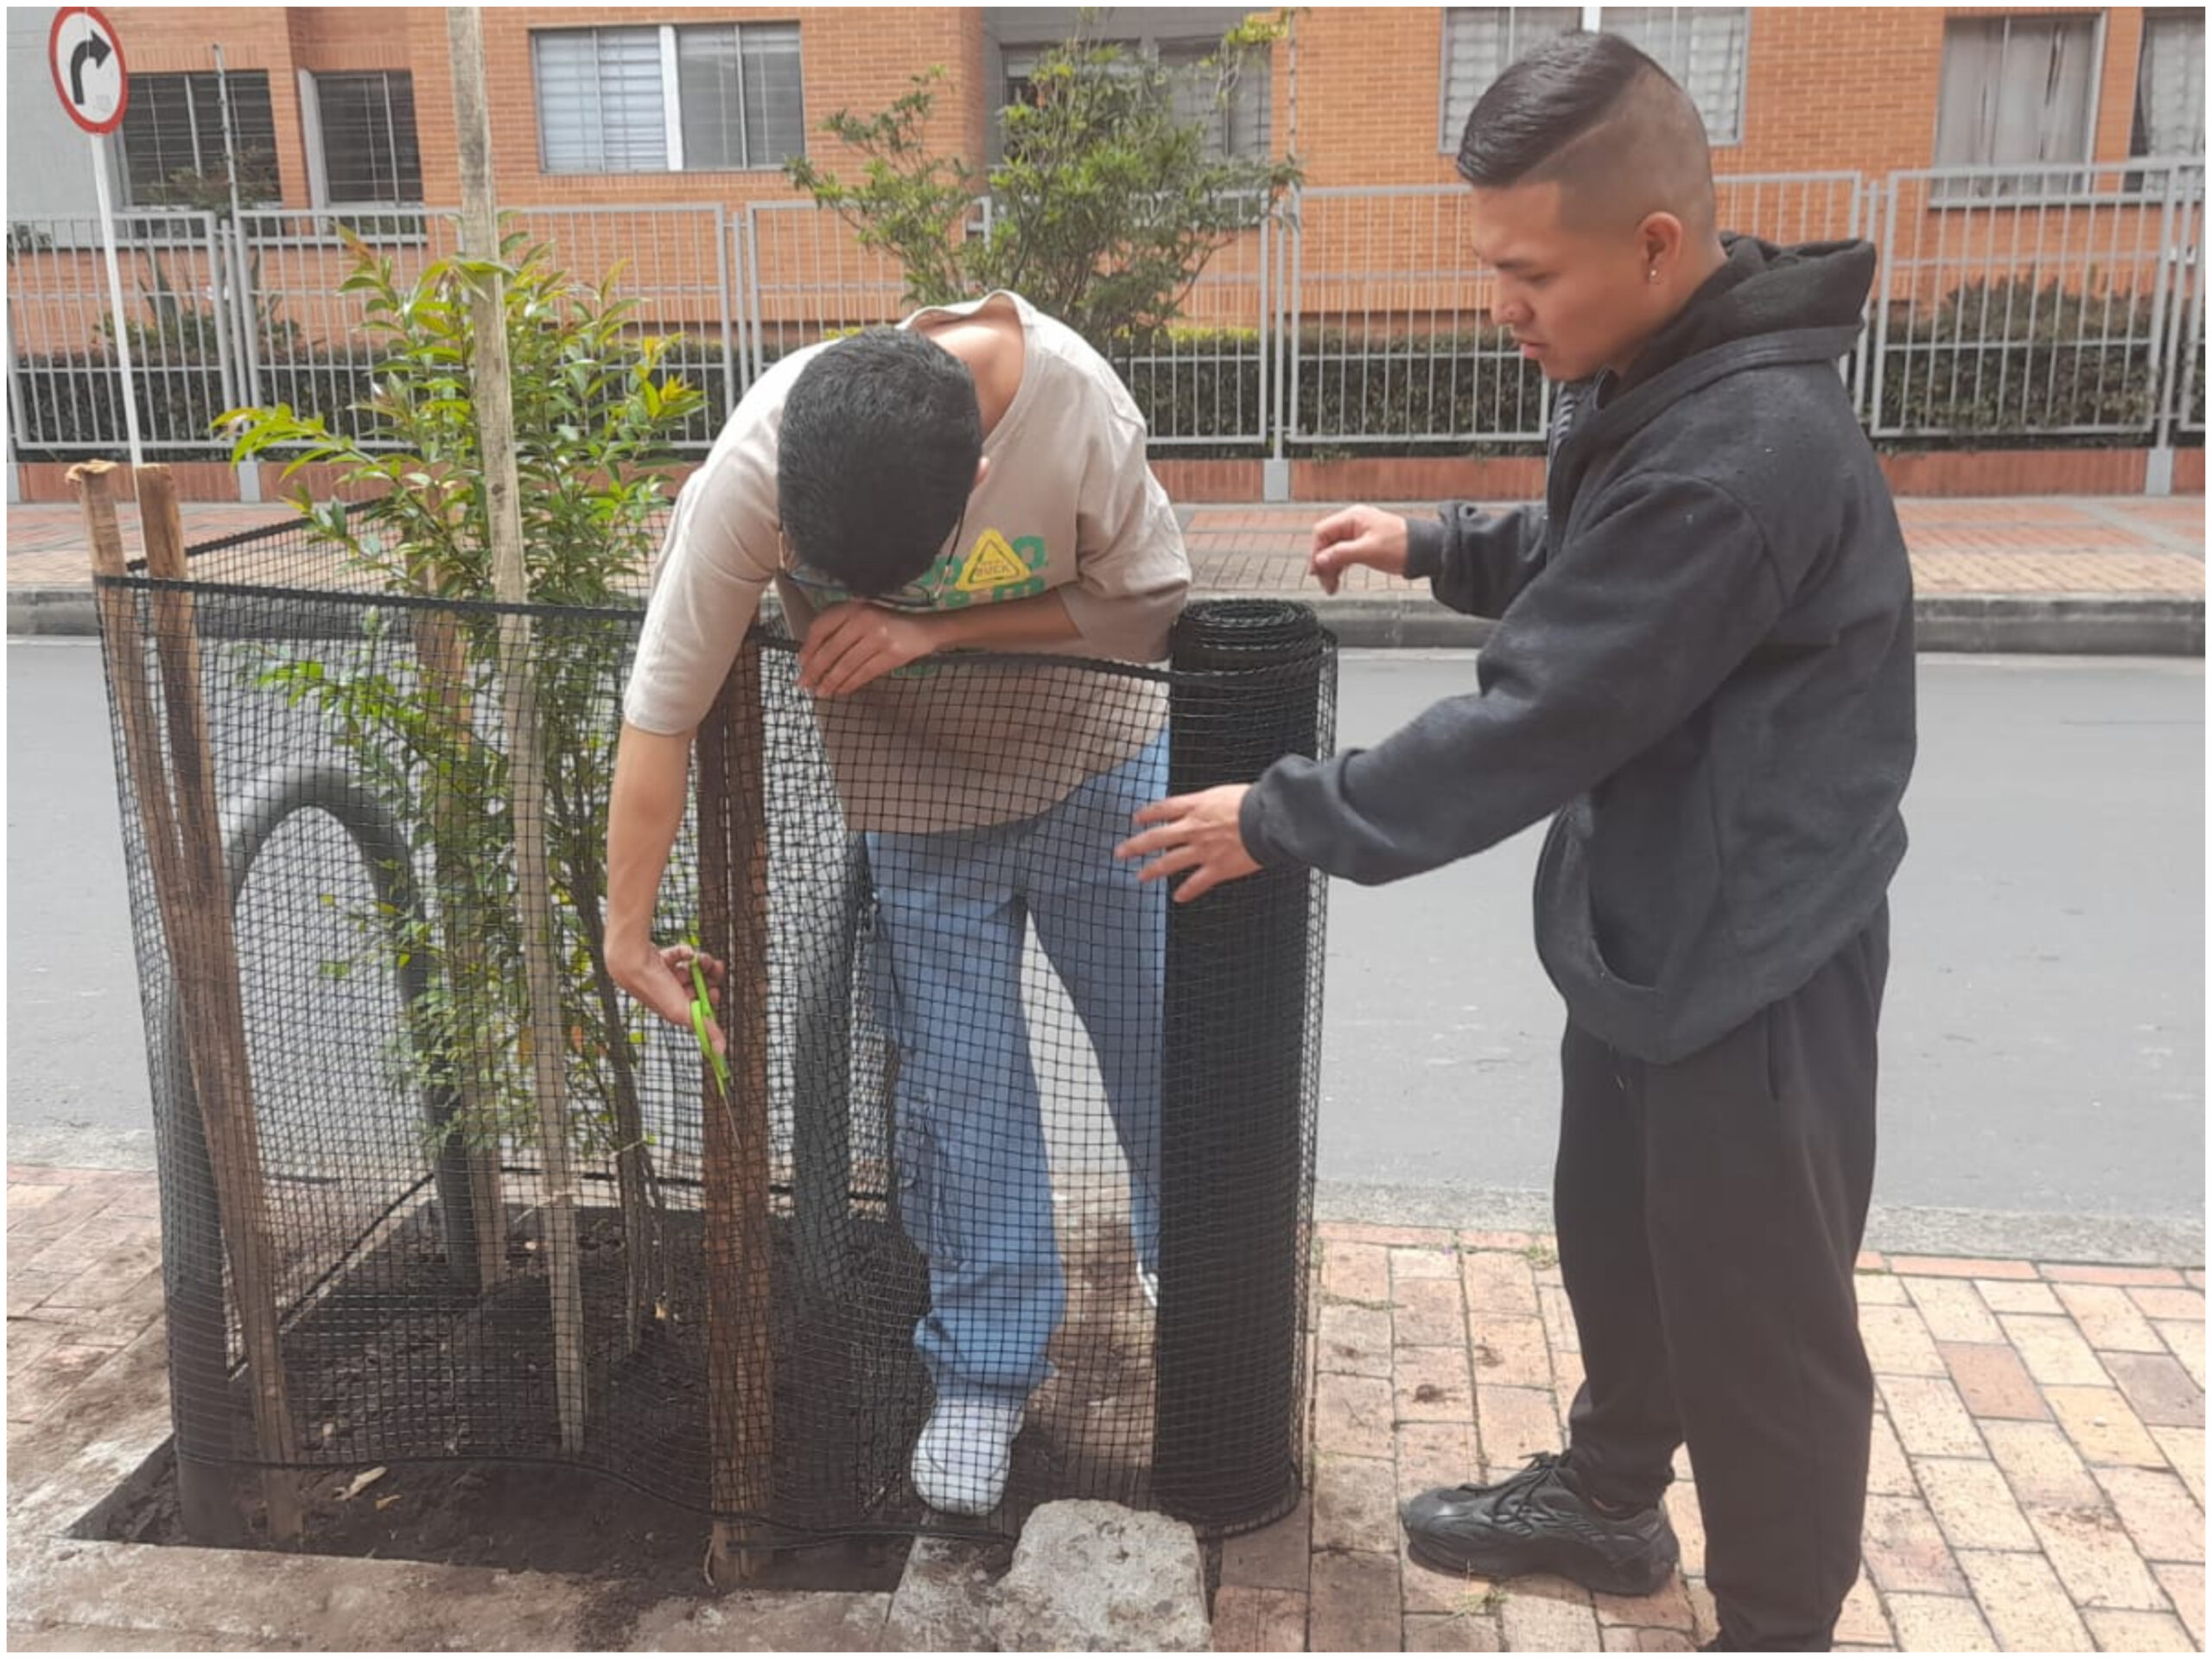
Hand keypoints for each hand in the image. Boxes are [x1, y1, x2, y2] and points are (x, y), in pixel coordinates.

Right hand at [610, 937, 725, 1056]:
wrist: (633, 960)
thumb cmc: (653, 987)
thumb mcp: (684, 1011)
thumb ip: (706, 1028)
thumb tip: (721, 1052)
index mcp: (675, 1009)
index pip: (700, 1006)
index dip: (710, 998)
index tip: (714, 991)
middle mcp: (670, 994)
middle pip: (698, 986)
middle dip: (709, 977)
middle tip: (714, 969)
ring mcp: (666, 976)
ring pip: (692, 969)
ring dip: (700, 963)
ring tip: (699, 959)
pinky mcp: (661, 959)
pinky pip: (681, 954)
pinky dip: (685, 952)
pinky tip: (685, 953)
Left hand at [798, 602, 937, 695]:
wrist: (923, 629)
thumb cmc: (888, 624)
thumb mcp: (862, 617)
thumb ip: (840, 629)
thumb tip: (813, 656)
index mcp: (853, 607)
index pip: (821, 627)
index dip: (808, 647)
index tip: (801, 663)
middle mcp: (864, 619)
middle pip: (831, 649)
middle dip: (815, 670)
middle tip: (804, 683)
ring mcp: (879, 636)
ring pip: (847, 664)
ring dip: (831, 681)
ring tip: (821, 692)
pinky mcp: (892, 654)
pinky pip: (864, 673)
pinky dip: (850, 684)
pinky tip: (841, 690)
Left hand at [1115, 785, 1260, 903]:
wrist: (1269, 818)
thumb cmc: (1255, 802)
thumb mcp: (1225, 793)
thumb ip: (1209, 802)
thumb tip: (1206, 806)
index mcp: (1197, 806)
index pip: (1164, 808)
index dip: (1148, 814)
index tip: (1137, 819)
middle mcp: (1194, 829)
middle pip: (1156, 837)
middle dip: (1136, 845)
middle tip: (1121, 852)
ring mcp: (1203, 850)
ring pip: (1169, 862)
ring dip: (1152, 870)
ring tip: (1140, 876)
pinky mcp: (1217, 868)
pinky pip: (1196, 883)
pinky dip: (1186, 892)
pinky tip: (1178, 897)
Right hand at [1309, 505, 1410, 594]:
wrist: (1425, 550)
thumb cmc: (1403, 545)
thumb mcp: (1368, 551)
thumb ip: (1341, 554)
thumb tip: (1321, 559)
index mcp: (1353, 518)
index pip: (1322, 532)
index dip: (1316, 553)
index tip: (1317, 571)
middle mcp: (1353, 523)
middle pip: (1326, 542)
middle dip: (1324, 564)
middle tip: (1326, 583)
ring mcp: (1358, 533)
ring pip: (1334, 550)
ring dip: (1331, 568)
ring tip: (1332, 586)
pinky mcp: (1363, 544)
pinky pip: (1344, 554)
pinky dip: (1340, 567)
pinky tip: (1338, 579)